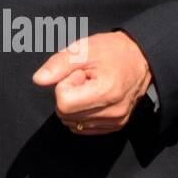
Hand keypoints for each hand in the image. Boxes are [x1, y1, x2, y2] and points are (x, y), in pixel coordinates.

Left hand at [32, 30, 152, 135]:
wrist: (139, 58)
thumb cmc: (111, 51)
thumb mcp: (82, 49)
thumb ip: (58, 64)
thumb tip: (38, 80)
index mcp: (106, 92)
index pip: (64, 103)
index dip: (65, 85)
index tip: (78, 73)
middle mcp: (113, 112)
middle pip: (66, 115)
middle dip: (69, 95)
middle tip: (84, 79)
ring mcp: (116, 121)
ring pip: (74, 123)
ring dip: (76, 105)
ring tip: (91, 87)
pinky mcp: (116, 126)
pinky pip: (84, 128)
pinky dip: (82, 114)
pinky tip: (94, 98)